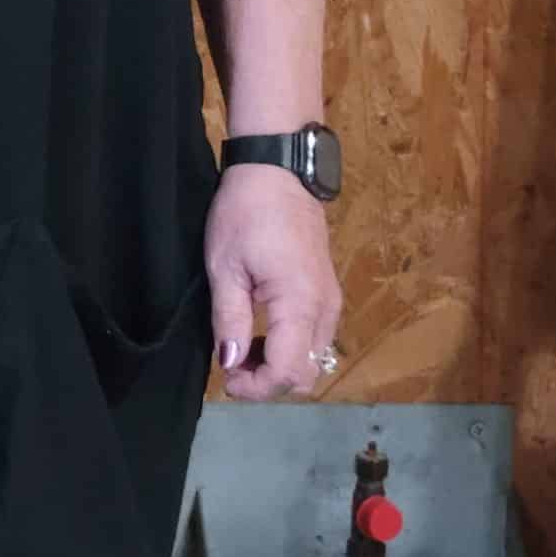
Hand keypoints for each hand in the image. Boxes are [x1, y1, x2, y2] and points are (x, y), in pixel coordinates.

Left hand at [205, 163, 341, 400]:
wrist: (277, 169)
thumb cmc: (245, 212)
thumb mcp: (224, 265)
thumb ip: (229, 319)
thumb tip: (231, 364)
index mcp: (301, 304)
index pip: (289, 372)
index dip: (256, 387)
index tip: (225, 380)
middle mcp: (326, 309)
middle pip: (307, 372)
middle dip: (269, 381)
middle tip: (232, 365)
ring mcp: (331, 300)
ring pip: (313, 357)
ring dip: (279, 364)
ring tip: (241, 347)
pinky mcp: (327, 291)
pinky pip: (315, 336)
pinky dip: (290, 346)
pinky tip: (260, 331)